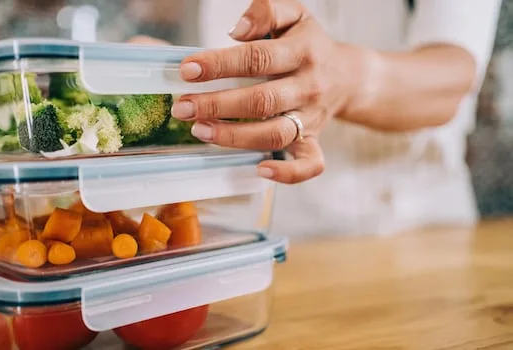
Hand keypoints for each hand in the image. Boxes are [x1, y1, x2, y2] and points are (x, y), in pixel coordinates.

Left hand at [171, 0, 364, 183]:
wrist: (347, 75)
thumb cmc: (308, 44)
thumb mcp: (293, 15)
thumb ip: (266, 11)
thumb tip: (237, 30)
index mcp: (301, 52)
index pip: (257, 58)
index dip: (220, 64)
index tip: (188, 70)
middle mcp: (308, 87)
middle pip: (261, 101)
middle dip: (216, 105)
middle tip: (183, 108)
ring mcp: (311, 118)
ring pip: (275, 133)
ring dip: (234, 136)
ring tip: (200, 131)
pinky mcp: (313, 141)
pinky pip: (309, 164)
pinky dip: (287, 173)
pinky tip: (258, 169)